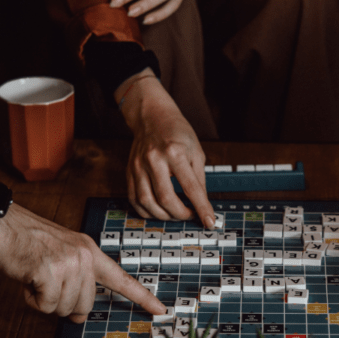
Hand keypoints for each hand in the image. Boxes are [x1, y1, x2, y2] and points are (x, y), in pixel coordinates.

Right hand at [0, 204, 166, 321]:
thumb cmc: (21, 239)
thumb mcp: (59, 252)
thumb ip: (75, 278)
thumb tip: (78, 314)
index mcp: (89, 250)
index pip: (121, 278)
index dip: (142, 297)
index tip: (161, 309)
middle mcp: (84, 255)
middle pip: (85, 305)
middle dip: (64, 305)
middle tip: (45, 286)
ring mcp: (68, 263)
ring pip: (64, 308)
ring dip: (45, 300)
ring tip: (34, 277)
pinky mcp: (49, 271)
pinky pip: (45, 305)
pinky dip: (31, 299)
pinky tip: (26, 279)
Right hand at [118, 72, 215, 226]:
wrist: (152, 116)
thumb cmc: (177, 132)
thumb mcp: (196, 151)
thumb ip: (199, 179)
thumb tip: (202, 205)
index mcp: (175, 152)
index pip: (191, 188)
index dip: (201, 208)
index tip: (209, 221)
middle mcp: (154, 160)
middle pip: (166, 199)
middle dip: (180, 215)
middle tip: (189, 215)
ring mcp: (138, 166)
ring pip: (147, 203)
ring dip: (163, 216)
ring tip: (175, 214)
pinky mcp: (129, 171)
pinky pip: (134, 199)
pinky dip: (146, 211)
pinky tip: (157, 211)